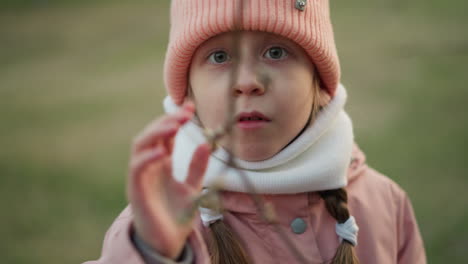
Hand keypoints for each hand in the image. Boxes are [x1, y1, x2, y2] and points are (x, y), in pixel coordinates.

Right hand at [127, 102, 210, 258]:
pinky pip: (137, 169)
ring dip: (156, 132)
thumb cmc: (176, 216)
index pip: (166, 134)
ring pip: (140, 146)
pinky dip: (146, 158)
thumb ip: (197, 167)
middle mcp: (149, 166)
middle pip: (152, 134)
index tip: (191, 107)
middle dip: (167, 120)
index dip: (176, 118)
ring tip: (174, 124)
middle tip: (185, 112)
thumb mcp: (192, 188)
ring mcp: (141, 176)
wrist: (167, 243)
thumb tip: (208, 143)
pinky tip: (161, 151)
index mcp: (162, 163)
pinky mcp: (136, 190)